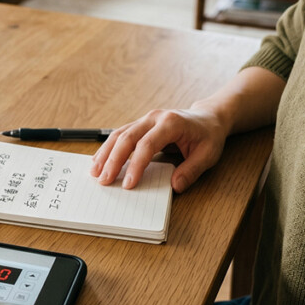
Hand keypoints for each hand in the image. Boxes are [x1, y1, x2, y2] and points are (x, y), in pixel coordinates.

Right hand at [89, 106, 227, 190]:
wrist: (208, 117)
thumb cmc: (208, 135)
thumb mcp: (208, 154)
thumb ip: (191, 170)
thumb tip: (175, 187)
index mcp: (171, 123)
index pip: (147, 145)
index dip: (136, 165)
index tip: (128, 184)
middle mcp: (154, 118)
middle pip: (127, 137)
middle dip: (113, 160)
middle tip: (104, 180)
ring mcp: (146, 119)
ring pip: (119, 134)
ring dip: (106, 153)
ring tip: (95, 172)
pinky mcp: (141, 124)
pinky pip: (121, 134)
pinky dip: (109, 148)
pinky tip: (100, 160)